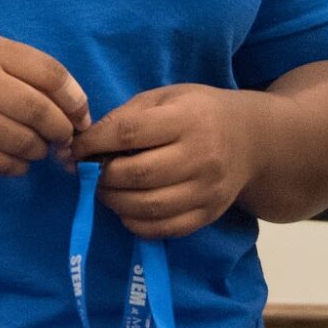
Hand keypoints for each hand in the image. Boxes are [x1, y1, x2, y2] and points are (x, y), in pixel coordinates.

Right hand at [0, 31, 89, 175]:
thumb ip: (14, 64)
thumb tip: (65, 99)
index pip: (50, 73)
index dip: (75, 98)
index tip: (80, 114)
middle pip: (41, 112)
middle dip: (62, 130)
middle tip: (63, 138)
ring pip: (23, 143)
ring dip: (39, 151)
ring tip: (35, 148)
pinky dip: (15, 167)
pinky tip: (13, 160)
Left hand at [70, 83, 259, 238]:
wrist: (252, 140)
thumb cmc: (200, 112)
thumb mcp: (166, 98)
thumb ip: (127, 116)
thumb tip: (84, 142)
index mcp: (187, 119)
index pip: (130, 133)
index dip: (95, 142)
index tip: (75, 148)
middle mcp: (201, 156)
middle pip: (138, 174)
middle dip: (103, 176)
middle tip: (89, 173)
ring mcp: (206, 190)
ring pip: (148, 206)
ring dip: (114, 202)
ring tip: (104, 191)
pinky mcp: (208, 214)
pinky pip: (164, 229)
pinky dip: (136, 223)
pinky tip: (126, 209)